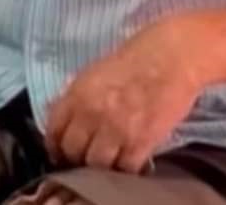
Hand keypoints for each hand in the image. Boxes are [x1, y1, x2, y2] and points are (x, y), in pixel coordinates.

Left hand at [45, 16, 205, 173]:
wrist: (171, 56)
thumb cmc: (134, 59)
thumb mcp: (95, 73)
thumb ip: (77, 98)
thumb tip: (62, 120)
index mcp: (78, 93)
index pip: (54, 131)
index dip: (55, 146)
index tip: (61, 153)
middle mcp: (92, 113)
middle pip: (73, 152)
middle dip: (77, 158)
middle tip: (86, 158)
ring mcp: (116, 129)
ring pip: (97, 166)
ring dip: (101, 167)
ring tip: (108, 161)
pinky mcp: (142, 142)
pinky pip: (125, 169)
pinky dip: (126, 169)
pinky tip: (129, 161)